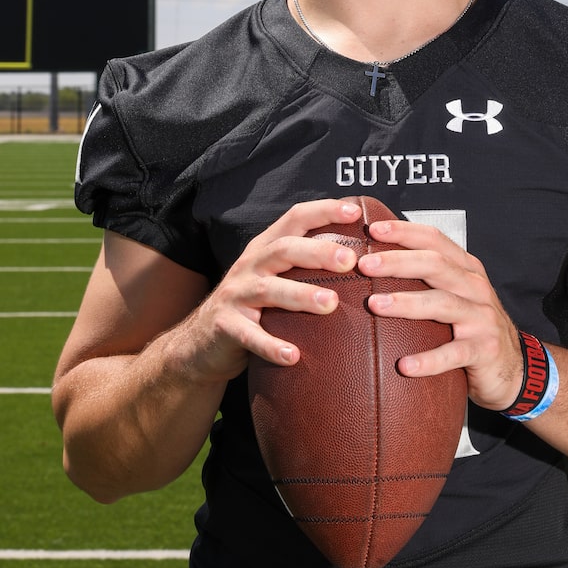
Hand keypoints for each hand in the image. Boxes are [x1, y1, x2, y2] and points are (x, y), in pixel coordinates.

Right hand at [186, 199, 361, 381]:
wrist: (201, 342)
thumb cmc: (255, 305)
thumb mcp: (276, 276)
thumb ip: (307, 264)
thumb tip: (365, 256)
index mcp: (267, 247)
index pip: (295, 218)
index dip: (324, 211)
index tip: (355, 212)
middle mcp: (250, 265)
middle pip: (284, 249)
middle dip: (318, 252)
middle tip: (351, 261)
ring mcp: (236, 294)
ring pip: (269, 290)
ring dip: (301, 295)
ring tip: (330, 303)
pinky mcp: (225, 326)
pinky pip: (250, 336)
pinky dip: (271, 345)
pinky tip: (293, 356)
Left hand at [358, 218, 524, 411]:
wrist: (513, 367)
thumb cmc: (472, 325)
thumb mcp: (455, 294)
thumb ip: (428, 277)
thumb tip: (376, 261)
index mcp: (466, 268)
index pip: (435, 240)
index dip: (405, 232)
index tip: (372, 229)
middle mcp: (475, 287)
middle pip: (435, 265)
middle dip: (397, 262)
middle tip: (364, 265)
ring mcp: (482, 318)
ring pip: (442, 304)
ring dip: (407, 303)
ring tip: (375, 305)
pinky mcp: (484, 350)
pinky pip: (453, 354)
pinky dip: (429, 359)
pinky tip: (405, 365)